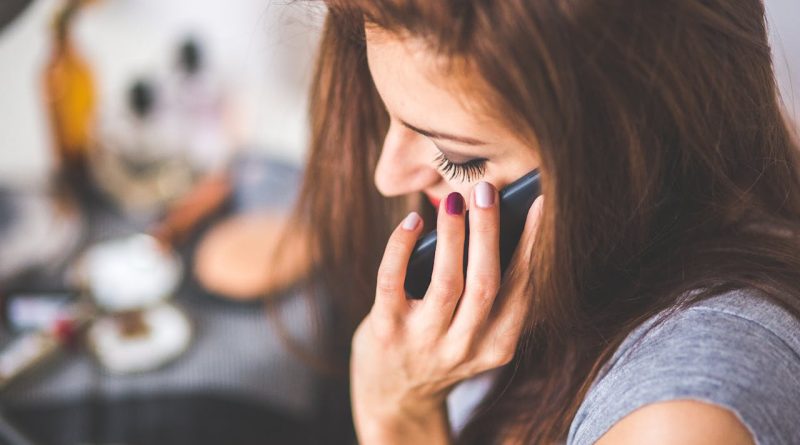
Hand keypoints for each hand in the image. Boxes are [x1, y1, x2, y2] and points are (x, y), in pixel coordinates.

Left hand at [351, 182, 543, 443]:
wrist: (394, 398)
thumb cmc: (440, 348)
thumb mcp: (476, 335)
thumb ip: (489, 296)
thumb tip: (494, 222)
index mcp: (497, 346)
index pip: (521, 289)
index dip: (531, 245)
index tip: (538, 204)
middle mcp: (464, 347)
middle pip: (486, 283)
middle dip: (489, 233)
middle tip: (487, 190)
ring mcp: (424, 341)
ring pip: (447, 282)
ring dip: (453, 235)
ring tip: (454, 201)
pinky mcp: (386, 331)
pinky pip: (393, 281)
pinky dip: (401, 247)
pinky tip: (411, 222)